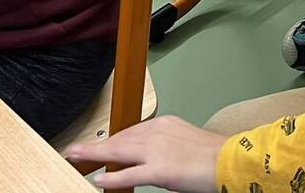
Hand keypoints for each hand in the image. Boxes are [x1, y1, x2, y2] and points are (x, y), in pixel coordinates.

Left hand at [64, 116, 222, 192]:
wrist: (230, 161)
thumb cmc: (213, 156)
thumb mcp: (184, 140)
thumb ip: (162, 144)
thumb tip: (146, 157)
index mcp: (164, 124)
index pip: (129, 132)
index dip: (109, 141)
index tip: (96, 146)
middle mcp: (157, 132)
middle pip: (119, 140)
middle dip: (94, 147)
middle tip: (74, 151)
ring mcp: (157, 150)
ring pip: (118, 152)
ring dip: (95, 156)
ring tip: (76, 159)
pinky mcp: (160, 170)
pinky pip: (130, 174)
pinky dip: (113, 176)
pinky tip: (99, 179)